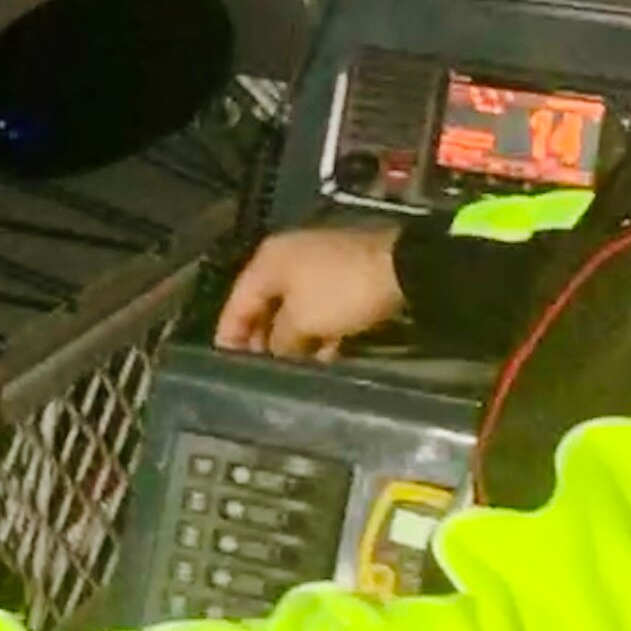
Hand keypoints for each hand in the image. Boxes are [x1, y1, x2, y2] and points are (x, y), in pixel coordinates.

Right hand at [212, 222, 404, 360]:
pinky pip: (320, 308)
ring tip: (293, 370)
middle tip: (261, 371)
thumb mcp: (303, 322)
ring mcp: (318, 265)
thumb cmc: (341, 291)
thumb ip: (279, 341)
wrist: (404, 268)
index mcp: (267, 261)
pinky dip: (318, 331)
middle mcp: (287, 258)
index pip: (236, 304)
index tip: (227, 367)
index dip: (230, 337)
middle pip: (264, 306)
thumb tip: (275, 353)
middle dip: (262, 340)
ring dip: (293, 339)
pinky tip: (325, 355)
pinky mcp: (344, 276)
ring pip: (294, 309)